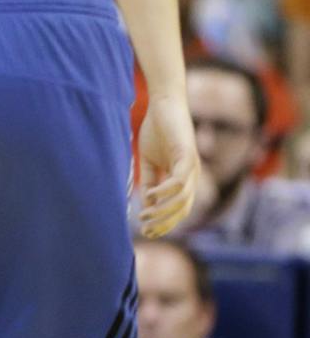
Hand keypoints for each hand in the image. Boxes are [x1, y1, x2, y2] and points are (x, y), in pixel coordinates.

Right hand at [135, 95, 197, 237]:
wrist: (164, 104)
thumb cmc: (157, 130)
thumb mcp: (149, 161)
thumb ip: (150, 181)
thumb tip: (147, 204)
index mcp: (184, 178)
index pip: (179, 209)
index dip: (165, 223)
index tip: (147, 232)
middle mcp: (192, 176)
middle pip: (183, 210)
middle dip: (164, 223)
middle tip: (145, 229)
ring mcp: (191, 167)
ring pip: (182, 200)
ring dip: (163, 211)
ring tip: (144, 215)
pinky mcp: (187, 156)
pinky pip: (178, 181)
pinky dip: (164, 192)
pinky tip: (149, 195)